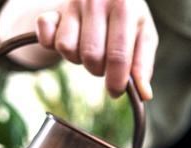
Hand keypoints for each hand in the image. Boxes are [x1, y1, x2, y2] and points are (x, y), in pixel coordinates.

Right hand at [0, 0, 157, 99]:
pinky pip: (46, 39)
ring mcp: (72, 3)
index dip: (116, 80)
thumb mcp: (143, 35)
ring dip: (78, 59)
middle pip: (91, 56)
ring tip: (89, 49)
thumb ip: (143, 64)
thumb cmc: (127, 19)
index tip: (116, 92)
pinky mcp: (51, 10)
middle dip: (98, 69)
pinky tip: (70, 41)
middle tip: (105, 61)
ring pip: (68, 50)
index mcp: (124, 7)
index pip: (118, 55)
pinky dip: (53, 47)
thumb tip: (144, 94)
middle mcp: (96, 1)